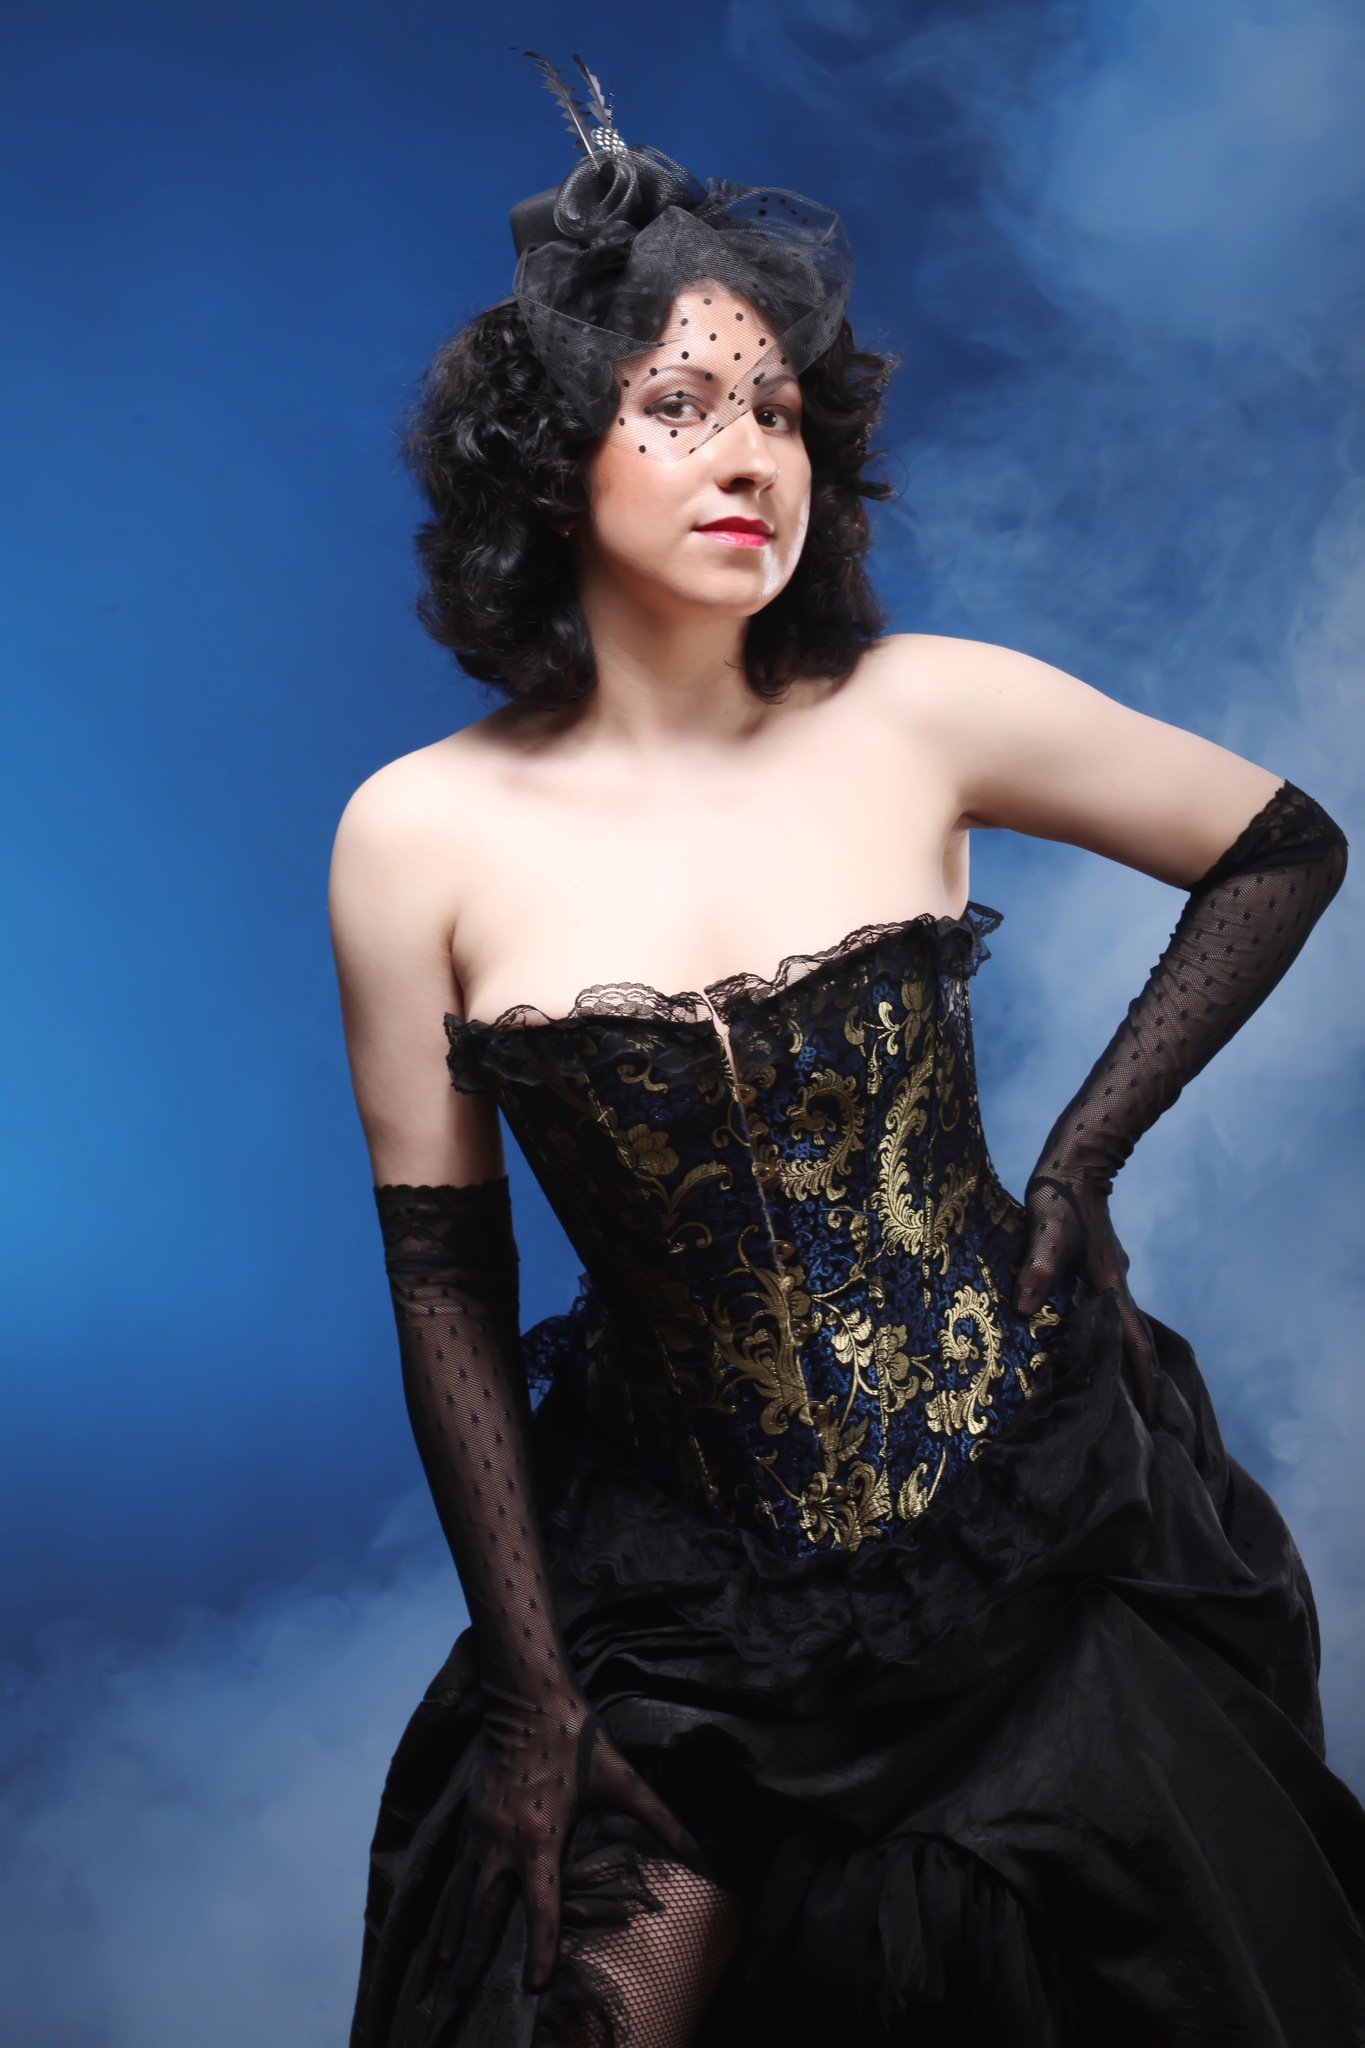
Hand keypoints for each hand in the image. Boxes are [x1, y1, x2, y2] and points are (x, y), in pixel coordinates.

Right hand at [453, 1685, 695, 1994]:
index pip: (540, 1906)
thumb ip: (658, 1816)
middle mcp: (504, 1839)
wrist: (527, 1695)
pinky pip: (457, 1864)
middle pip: (484, 1909)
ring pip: (462, 1890)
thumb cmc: (577, 1738)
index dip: (540, 1948)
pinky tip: (445, 1913)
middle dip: (471, 1954)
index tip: (534, 1986)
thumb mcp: (621, 1777)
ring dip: (453, 1929)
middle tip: (457, 1992)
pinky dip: (449, 1894)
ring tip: (443, 1965)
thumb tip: (697, 1849)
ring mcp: (481, 1826)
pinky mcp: (470, 1812)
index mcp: (541, 1836)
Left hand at [1014, 1174, 1156, 1422]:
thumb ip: (1037, 1270)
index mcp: (1109, 1285)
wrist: (1076, 1160)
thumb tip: (1026, 1311)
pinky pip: (1105, 1307)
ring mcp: (1108, 1274)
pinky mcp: (1096, 1265)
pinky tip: (1083, 1339)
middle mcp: (1115, 1284)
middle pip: (1132, 1340)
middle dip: (1136, 1378)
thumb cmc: (1058, 1196)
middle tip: (1135, 1419)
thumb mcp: (1044, 1231)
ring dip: (1119, 1355)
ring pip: (1119, 1324)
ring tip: (1109, 1389)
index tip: (1152, 1418)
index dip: (1142, 1381)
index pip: (1133, 1343)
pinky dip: (1103, 1331)